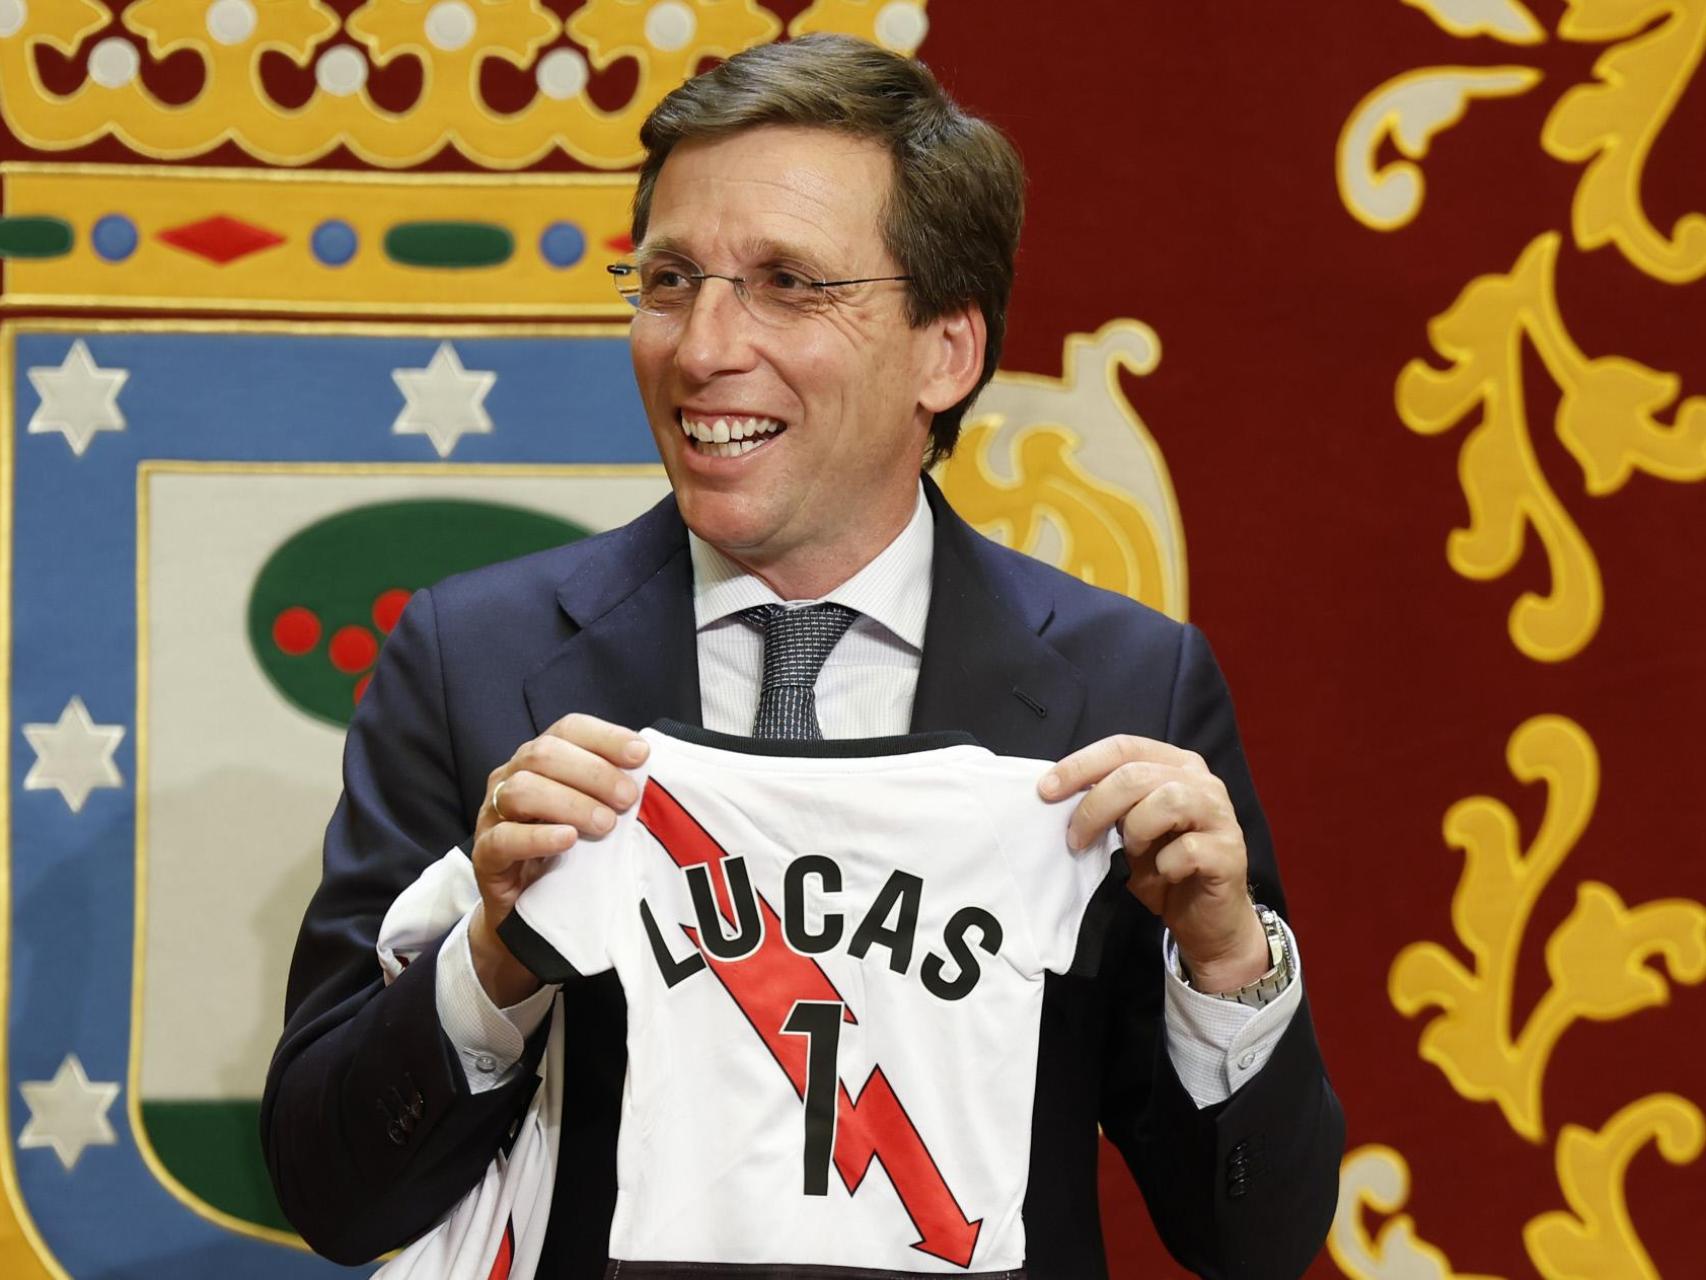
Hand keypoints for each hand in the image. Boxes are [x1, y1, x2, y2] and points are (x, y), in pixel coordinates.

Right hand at [468, 714, 648, 1004]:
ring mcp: (494, 815)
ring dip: (571, 803)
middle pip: (545, 754)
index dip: (606, 737)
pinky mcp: (485, 855)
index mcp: (540, 759)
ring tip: (606, 824)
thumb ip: (615, 789)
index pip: (569, 730)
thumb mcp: (595, 813)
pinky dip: (538, 836)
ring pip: (523, 791)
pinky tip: (568, 840)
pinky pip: (504, 839)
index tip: (641, 755)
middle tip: (629, 799)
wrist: (531, 911)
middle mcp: (512, 777)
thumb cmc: (570, 851)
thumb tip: (655, 771)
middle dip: (594, 773)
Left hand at [1040, 735, 1267, 992]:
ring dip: (1136, 830)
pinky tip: (1164, 874)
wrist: (1206, 921)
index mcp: (1174, 765)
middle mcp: (1202, 781)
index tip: (1045, 791)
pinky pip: (1188, 849)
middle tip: (1074, 839)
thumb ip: (1106, 807)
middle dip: (1096, 806)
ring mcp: (1220, 814)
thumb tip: (1057, 794)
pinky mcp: (1230, 852)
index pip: (1123, 747)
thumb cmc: (1162, 869)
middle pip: (1137, 774)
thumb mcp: (1126, 832)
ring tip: (1130, 852)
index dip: (1081, 765)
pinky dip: (1165, 864)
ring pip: (1168, 800)